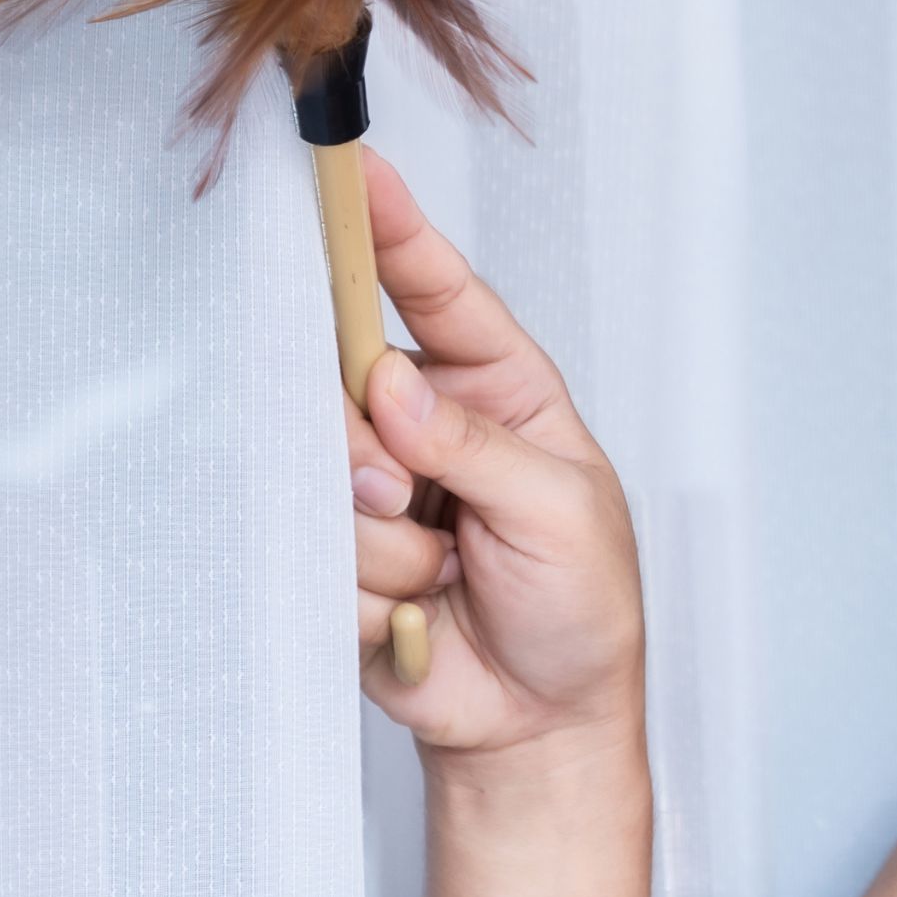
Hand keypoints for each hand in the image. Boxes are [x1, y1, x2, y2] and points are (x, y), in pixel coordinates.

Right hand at [345, 147, 645, 757]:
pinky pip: (317, 556)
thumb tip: (393, 387)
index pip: (438, 293)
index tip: (354, 173)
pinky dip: (373, 596)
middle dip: (372, 445)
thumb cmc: (580, 604)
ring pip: (326, 479)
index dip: (393, 232)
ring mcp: (374, 491)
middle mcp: (426, 425)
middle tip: (409, 496)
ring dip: (388, 543)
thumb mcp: (558, 512)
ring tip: (448, 575)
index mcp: (498, 388)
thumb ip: (475, 448)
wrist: (541, 722)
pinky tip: (419, 615)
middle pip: (348, 382)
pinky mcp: (336, 558)